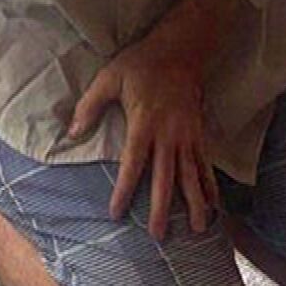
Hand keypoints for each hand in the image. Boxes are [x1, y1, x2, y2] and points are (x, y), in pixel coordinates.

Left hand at [69, 42, 220, 240]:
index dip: (124, 190)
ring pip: (191, 176)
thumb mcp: (109, 78)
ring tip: (197, 230)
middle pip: (166, 178)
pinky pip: (205, 166)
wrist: (182, 49)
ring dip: (195, 204)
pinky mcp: (199, 135)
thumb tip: (71, 133)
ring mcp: (187, 136)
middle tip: (158, 236)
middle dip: (161, 209)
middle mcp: (169, 135)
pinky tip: (214, 207)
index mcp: (144, 124)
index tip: (116, 213)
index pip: (133, 164)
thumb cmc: (141, 64)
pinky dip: (210, 187)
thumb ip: (89, 106)